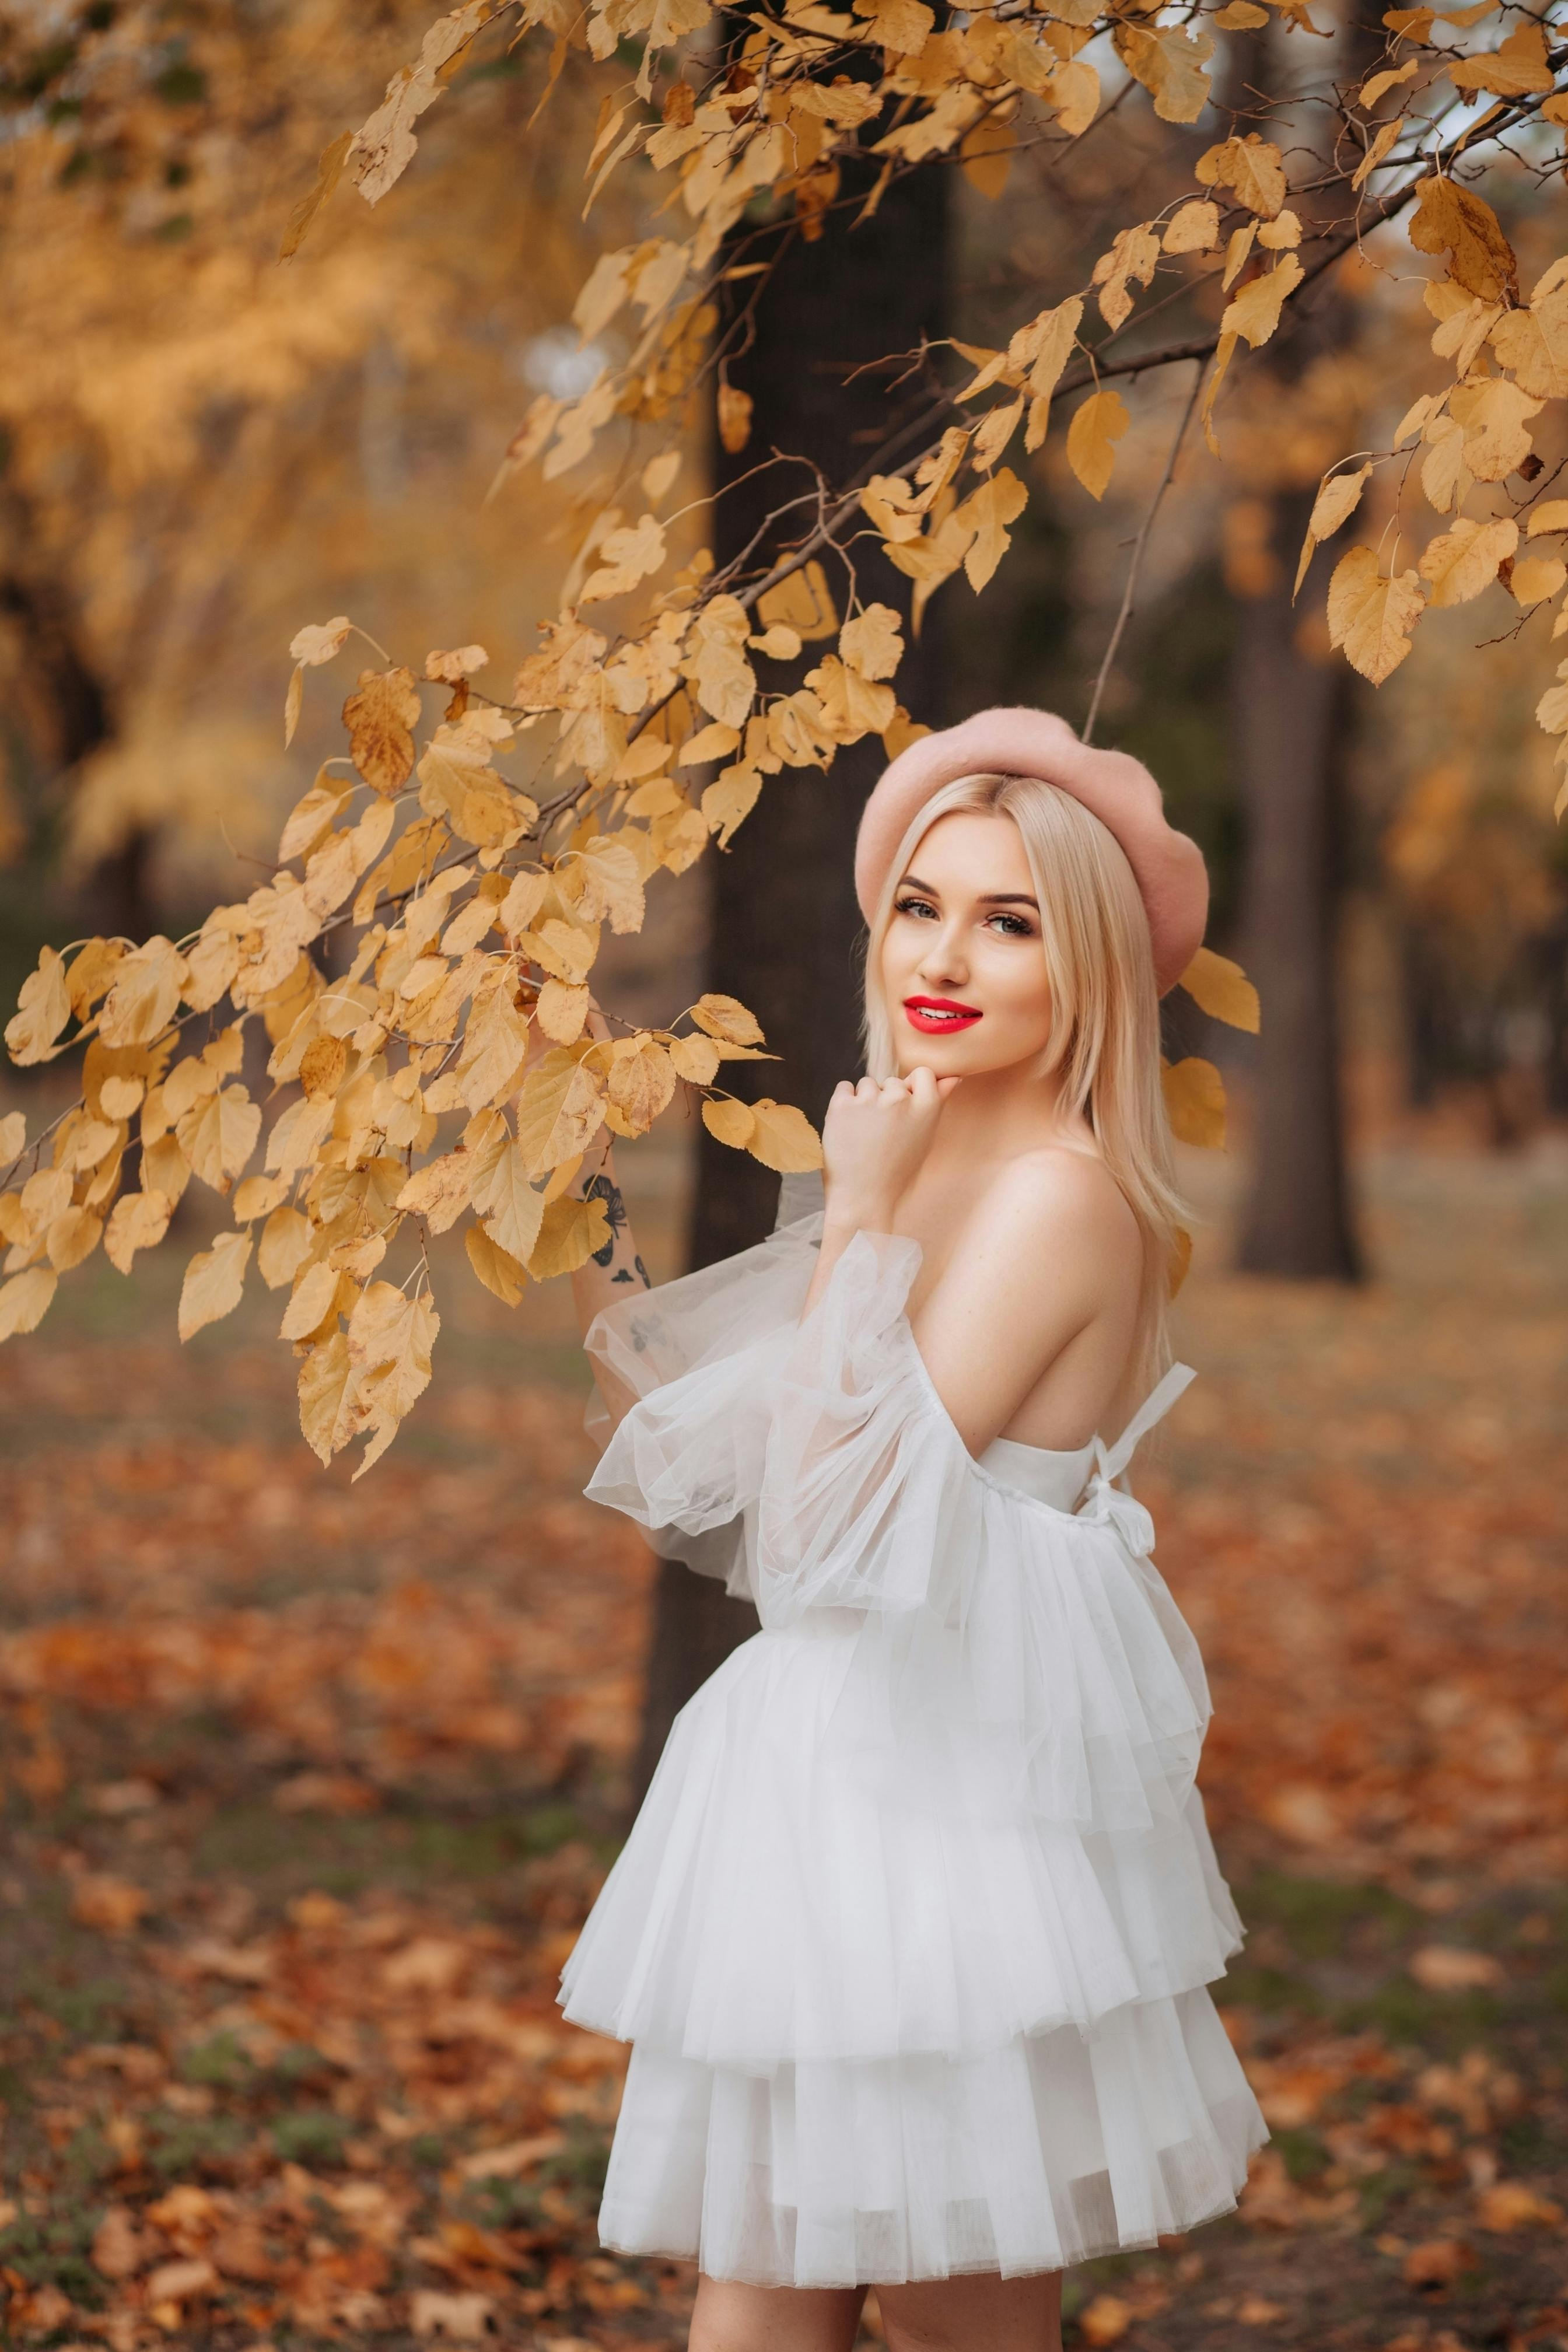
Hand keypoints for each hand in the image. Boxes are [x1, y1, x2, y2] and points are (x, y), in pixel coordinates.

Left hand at [820, 1067, 959, 1232]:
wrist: (863, 1197)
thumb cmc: (897, 1170)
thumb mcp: (924, 1138)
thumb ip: (937, 1103)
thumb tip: (954, 1077)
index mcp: (926, 1107)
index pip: (923, 1073)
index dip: (912, 1087)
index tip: (904, 1108)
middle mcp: (899, 1099)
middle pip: (891, 1081)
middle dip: (885, 1099)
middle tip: (881, 1132)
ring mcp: (869, 1101)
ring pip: (867, 1084)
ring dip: (863, 1101)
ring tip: (863, 1132)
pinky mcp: (841, 1105)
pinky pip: (844, 1088)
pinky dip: (844, 1103)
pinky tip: (848, 1127)